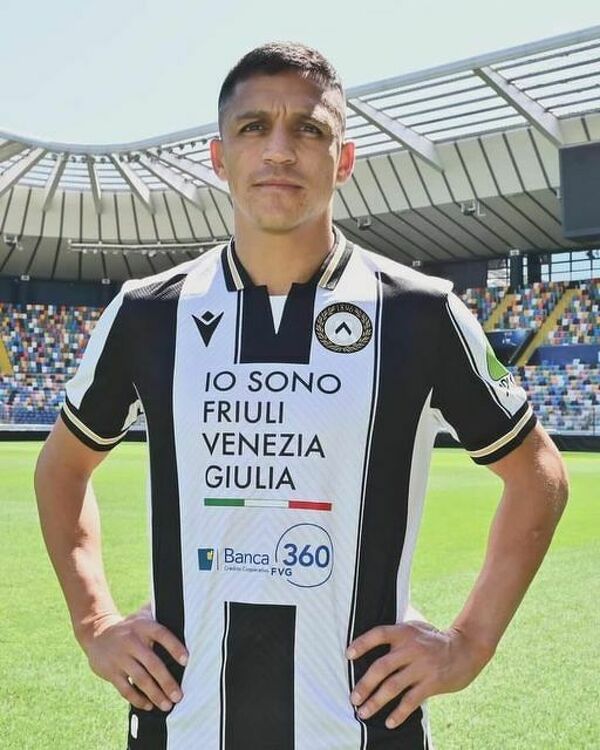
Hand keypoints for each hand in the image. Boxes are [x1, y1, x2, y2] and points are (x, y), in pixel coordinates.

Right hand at [79, 606, 188, 711]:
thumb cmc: (130, 626)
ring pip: (140, 679)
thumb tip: (184, 609)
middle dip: (167, 682)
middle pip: (152, 663)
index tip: (186, 660)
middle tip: (178, 695)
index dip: (174, 647)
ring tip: (167, 705)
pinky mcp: (111, 672)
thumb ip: (160, 613)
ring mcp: (120, 658)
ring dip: (155, 694)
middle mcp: (132, 641)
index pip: (161, 634)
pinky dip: (138, 699)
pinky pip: (125, 689)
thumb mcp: (142, 615)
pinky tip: (148, 705)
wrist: (97, 632)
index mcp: (143, 626)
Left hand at [346, 621, 492, 728]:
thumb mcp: (416, 627)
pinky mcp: (432, 683)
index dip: (362, 643)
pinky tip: (389, 722)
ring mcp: (421, 666)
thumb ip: (396, 633)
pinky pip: (411, 701)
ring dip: (376, 702)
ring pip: (393, 687)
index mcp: (404, 632)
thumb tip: (372, 639)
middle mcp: (411, 648)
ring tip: (363, 712)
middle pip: (381, 667)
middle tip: (353, 698)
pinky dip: (398, 713)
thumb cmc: (434, 639)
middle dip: (365, 685)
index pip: (378, 634)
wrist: (465, 648)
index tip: (348, 655)